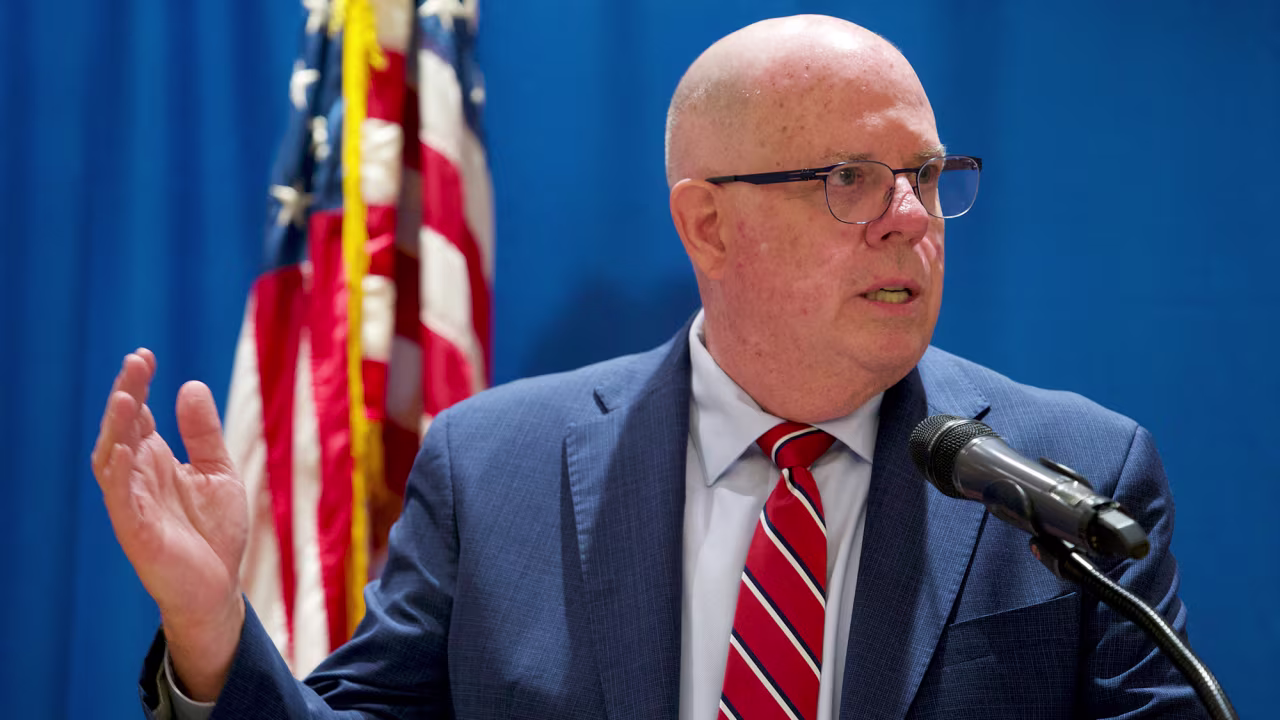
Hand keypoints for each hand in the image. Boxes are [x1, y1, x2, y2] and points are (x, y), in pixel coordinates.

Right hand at [91, 349, 247, 700]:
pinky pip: (120, 498)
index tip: (145, 355)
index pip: (140, 416)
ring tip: (128, 395)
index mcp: (156, 461)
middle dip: (126, 395)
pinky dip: (119, 473)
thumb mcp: (218, 472)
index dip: (139, 385)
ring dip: (117, 427)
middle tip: (136, 362)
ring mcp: (133, 503)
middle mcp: (139, 477)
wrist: (219, 587)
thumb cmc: (215, 533)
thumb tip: (191, 385)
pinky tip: (124, 449)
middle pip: (122, 429)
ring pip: (112, 458)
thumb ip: (203, 434)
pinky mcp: (136, 531)